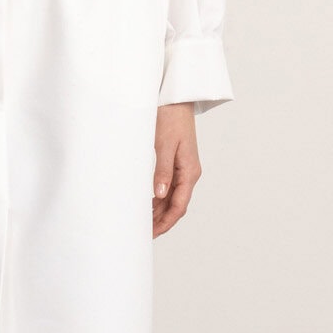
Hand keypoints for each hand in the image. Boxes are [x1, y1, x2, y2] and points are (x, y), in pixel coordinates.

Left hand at [152, 102, 200, 236]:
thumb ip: (162, 170)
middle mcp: (189, 173)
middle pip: (176, 205)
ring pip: (172, 198)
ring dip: (159, 211)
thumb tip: (159, 195)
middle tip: (143, 233)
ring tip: (142, 222)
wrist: (175, 98)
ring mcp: (184, 168)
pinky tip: (147, 203)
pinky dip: (159, 199)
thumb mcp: (164, 145)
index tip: (152, 234)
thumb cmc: (170, 118)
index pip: (179, 206)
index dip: (166, 222)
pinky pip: (169, 187)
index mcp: (190, 171)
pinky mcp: (176, 162)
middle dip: (161, 221)